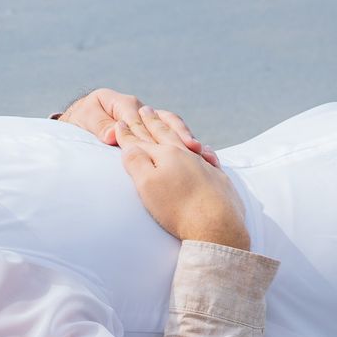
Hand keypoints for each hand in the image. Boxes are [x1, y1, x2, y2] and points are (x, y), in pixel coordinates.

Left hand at [57, 88, 219, 166]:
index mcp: (123, 104)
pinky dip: (182, 148)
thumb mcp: (86, 120)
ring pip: (171, 129)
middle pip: (165, 119)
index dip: (152, 129)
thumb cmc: (82, 122)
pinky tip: (196, 160)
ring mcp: (148, 124)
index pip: (140, 117)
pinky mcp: (152, 136)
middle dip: (179, 132)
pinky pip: (170, 140)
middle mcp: (140, 112)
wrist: (81, 124)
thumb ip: (99, 126)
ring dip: (184, 140)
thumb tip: (112, 135)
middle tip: (192, 147)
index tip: (161, 142)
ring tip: (199, 153)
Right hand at [116, 107, 248, 249]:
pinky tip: (203, 149)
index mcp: (165, 155)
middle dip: (151, 123)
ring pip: (184, 141)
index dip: (127, 133)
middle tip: (144, 110)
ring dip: (173, 130)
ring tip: (167, 121)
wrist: (216, 226)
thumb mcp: (147, 186)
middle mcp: (184, 155)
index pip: (140, 141)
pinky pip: (207, 156)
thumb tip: (130, 146)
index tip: (118, 123)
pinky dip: (200, 149)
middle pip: (163, 135)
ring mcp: (203, 165)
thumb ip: (136, 162)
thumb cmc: (177, 209)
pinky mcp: (217, 179)